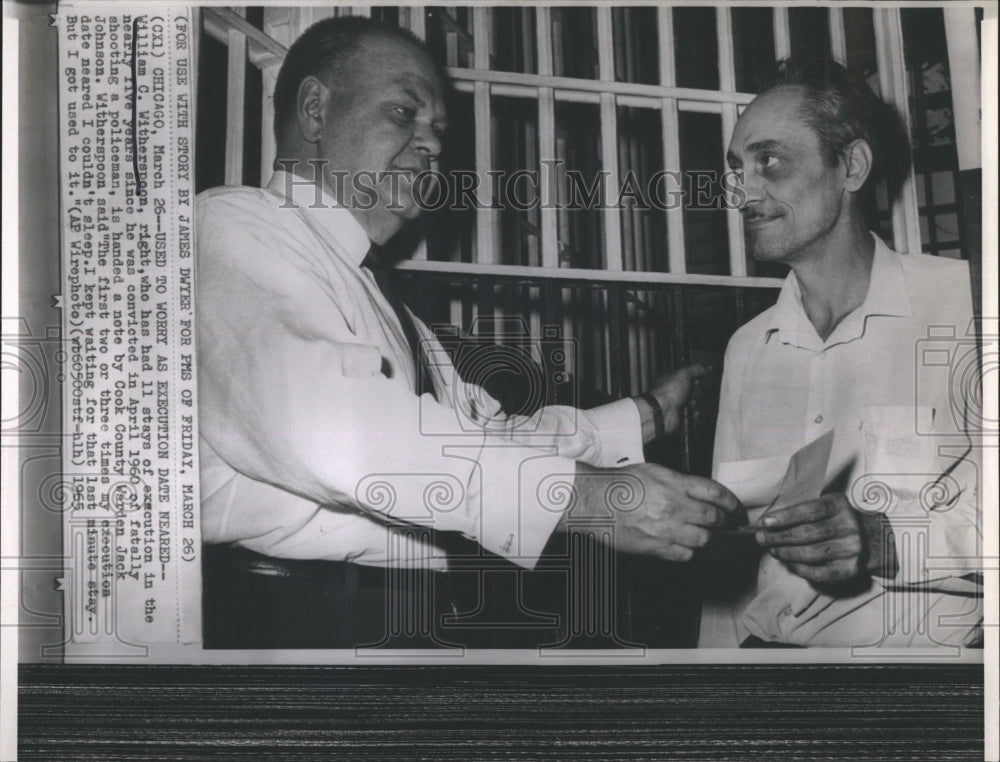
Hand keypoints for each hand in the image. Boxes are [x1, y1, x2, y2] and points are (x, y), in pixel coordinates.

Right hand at [563, 462, 742, 561]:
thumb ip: (679, 482)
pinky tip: (684, 544)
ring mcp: (666, 530)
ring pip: (702, 540)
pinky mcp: (655, 547)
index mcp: (675, 485)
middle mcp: (674, 507)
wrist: (593, 501)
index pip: (716, 494)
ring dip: (707, 537)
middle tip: (728, 524)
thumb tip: (700, 493)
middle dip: (725, 522)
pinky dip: (688, 551)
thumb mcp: (653, 472)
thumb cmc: (618, 484)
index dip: (732, 503)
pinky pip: (684, 555)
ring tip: (704, 534)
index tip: (736, 509)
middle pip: (714, 519)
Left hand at [641, 363, 710, 437]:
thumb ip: (696, 369)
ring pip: (694, 404)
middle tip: (693, 393)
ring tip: (691, 404)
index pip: (688, 378)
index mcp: (672, 380)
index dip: (695, 379)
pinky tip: (693, 413)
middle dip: (697, 393)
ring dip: (696, 404)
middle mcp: (673, 393)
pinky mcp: (680, 417)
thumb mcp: (684, 373)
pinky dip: (695, 416)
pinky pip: (693, 417)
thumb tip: (707, 367)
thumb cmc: (668, 392)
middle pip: (693, 392)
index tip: (698, 380)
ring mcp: (676, 406)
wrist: (662, 412)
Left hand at [755, 492, 897, 585]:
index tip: (766, 522)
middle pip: (807, 534)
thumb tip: (768, 523)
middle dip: (779, 537)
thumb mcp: (824, 506)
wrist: (871, 538)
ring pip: (811, 554)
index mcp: (839, 506)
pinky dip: (800, 569)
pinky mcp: (850, 569)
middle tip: (761, 538)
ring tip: (772, 550)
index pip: (810, 510)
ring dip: (786, 553)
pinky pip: (819, 572)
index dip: (786, 516)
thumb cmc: (835, 519)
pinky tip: (789, 564)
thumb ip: (800, 511)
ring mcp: (851, 549)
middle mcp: (848, 527)